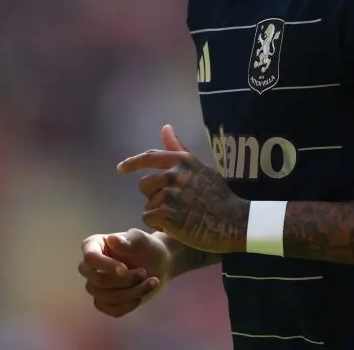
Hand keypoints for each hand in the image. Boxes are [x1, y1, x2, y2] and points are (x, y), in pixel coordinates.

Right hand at [79, 228, 169, 317]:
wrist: (158, 263)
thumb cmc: (147, 247)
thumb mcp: (141, 240)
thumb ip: (128, 240)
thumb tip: (112, 239)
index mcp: (94, 245)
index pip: (90, 258)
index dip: (106, 266)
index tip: (126, 269)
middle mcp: (90, 267)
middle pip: (97, 281)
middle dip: (124, 281)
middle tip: (144, 273)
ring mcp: (96, 285)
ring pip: (105, 297)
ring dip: (132, 292)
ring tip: (151, 281)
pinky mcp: (105, 301)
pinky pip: (112, 310)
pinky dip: (130, 304)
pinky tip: (142, 293)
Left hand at [118, 124, 248, 253]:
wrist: (232, 220)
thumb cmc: (218, 195)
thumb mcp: (200, 167)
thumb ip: (179, 149)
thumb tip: (165, 127)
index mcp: (182, 161)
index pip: (149, 157)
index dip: (132, 163)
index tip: (121, 168)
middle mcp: (174, 174)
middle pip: (144, 185)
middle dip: (154, 196)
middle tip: (175, 205)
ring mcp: (170, 194)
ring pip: (147, 204)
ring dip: (158, 213)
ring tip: (180, 216)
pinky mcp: (167, 214)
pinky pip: (148, 218)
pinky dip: (159, 225)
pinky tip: (177, 226)